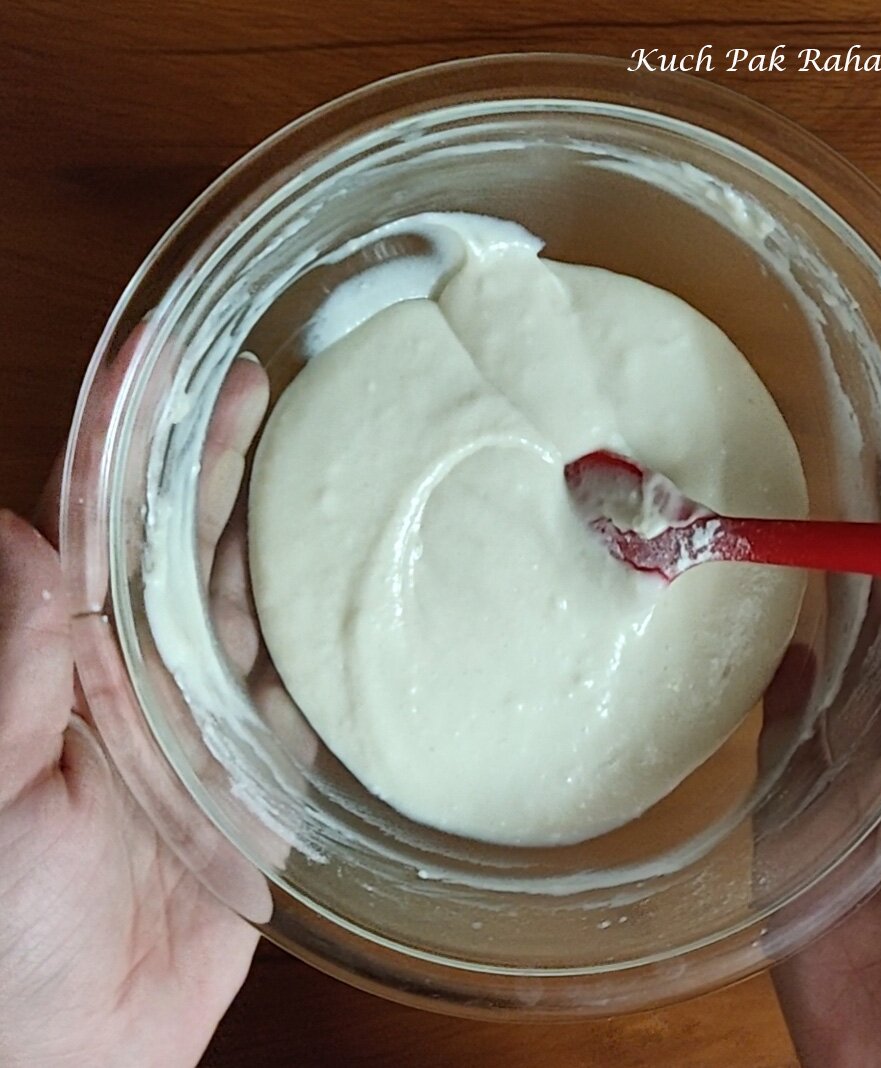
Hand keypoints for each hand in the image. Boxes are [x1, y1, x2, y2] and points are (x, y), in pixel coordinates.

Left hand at [0, 354, 268, 1067]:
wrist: (58, 1061)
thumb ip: (6, 671)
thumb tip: (18, 537)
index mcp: (60, 668)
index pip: (92, 525)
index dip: (120, 437)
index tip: (154, 361)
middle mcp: (131, 681)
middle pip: (180, 545)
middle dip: (212, 459)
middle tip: (254, 385)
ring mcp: (199, 730)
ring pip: (247, 609)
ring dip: (277, 538)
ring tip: (317, 466)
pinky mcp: (255, 787)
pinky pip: (297, 703)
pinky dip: (321, 651)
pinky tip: (350, 598)